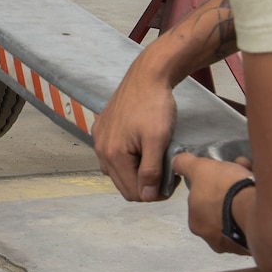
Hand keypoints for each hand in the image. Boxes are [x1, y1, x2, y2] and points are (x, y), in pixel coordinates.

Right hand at [95, 58, 179, 200]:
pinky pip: (112, 155)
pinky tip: (142, 148)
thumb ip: (151, 171)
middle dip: (146, 185)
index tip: (172, 181)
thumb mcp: (158, 140)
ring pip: (117, 171)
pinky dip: (127, 159)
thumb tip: (147, 196)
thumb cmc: (154, 104)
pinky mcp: (102, 129)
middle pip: (124, 185)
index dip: (155, 193)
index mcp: (113, 155)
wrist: (147, 75)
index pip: (134, 192)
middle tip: (167, 172)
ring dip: (136, 173)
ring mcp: (99, 138)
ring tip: (156, 160)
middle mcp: (101, 149)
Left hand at [171, 152, 254, 255]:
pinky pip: (254, 224)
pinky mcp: (253, 245)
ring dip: (244, 201)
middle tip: (241, 177)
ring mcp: (234, 245)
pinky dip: (257, 211)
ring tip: (254, 184)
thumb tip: (177, 162)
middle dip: (229, 193)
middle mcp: (213, 238)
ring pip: (238, 217)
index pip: (202, 202)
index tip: (224, 175)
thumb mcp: (200, 168)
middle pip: (220, 210)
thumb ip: (184, 164)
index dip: (212, 185)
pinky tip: (262, 199)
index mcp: (196, 222)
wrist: (256, 208)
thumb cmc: (225, 190)